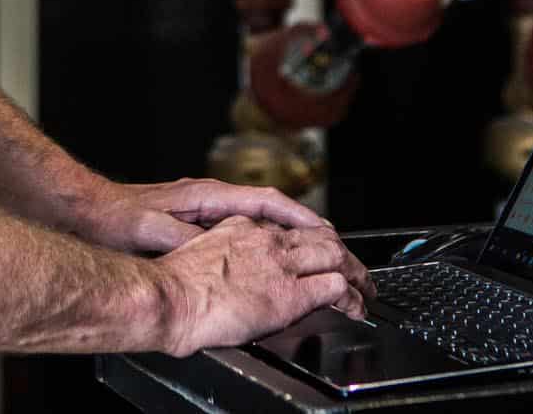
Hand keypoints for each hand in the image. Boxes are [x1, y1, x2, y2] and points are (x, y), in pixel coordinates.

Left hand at [70, 175, 338, 255]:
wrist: (85, 212)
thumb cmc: (115, 217)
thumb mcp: (152, 230)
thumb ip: (186, 239)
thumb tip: (218, 252)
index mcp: (206, 196)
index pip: (266, 200)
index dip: (298, 215)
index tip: (324, 230)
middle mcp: (208, 200)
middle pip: (268, 210)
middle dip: (300, 226)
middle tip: (329, 247)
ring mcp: (201, 211)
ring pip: (254, 222)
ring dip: (281, 237)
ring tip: (307, 257)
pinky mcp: (191, 225)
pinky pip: (237, 234)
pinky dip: (257, 246)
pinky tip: (262, 265)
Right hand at [152, 216, 372, 356]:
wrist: (169, 297)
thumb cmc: (171, 285)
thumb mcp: (196, 254)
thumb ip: (221, 253)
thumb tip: (230, 272)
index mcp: (240, 226)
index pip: (287, 226)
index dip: (309, 237)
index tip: (316, 249)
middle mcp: (264, 238)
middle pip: (318, 235)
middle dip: (341, 251)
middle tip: (352, 268)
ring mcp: (280, 263)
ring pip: (334, 254)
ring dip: (354, 271)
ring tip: (364, 286)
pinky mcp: (290, 292)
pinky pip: (334, 287)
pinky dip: (351, 296)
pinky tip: (355, 306)